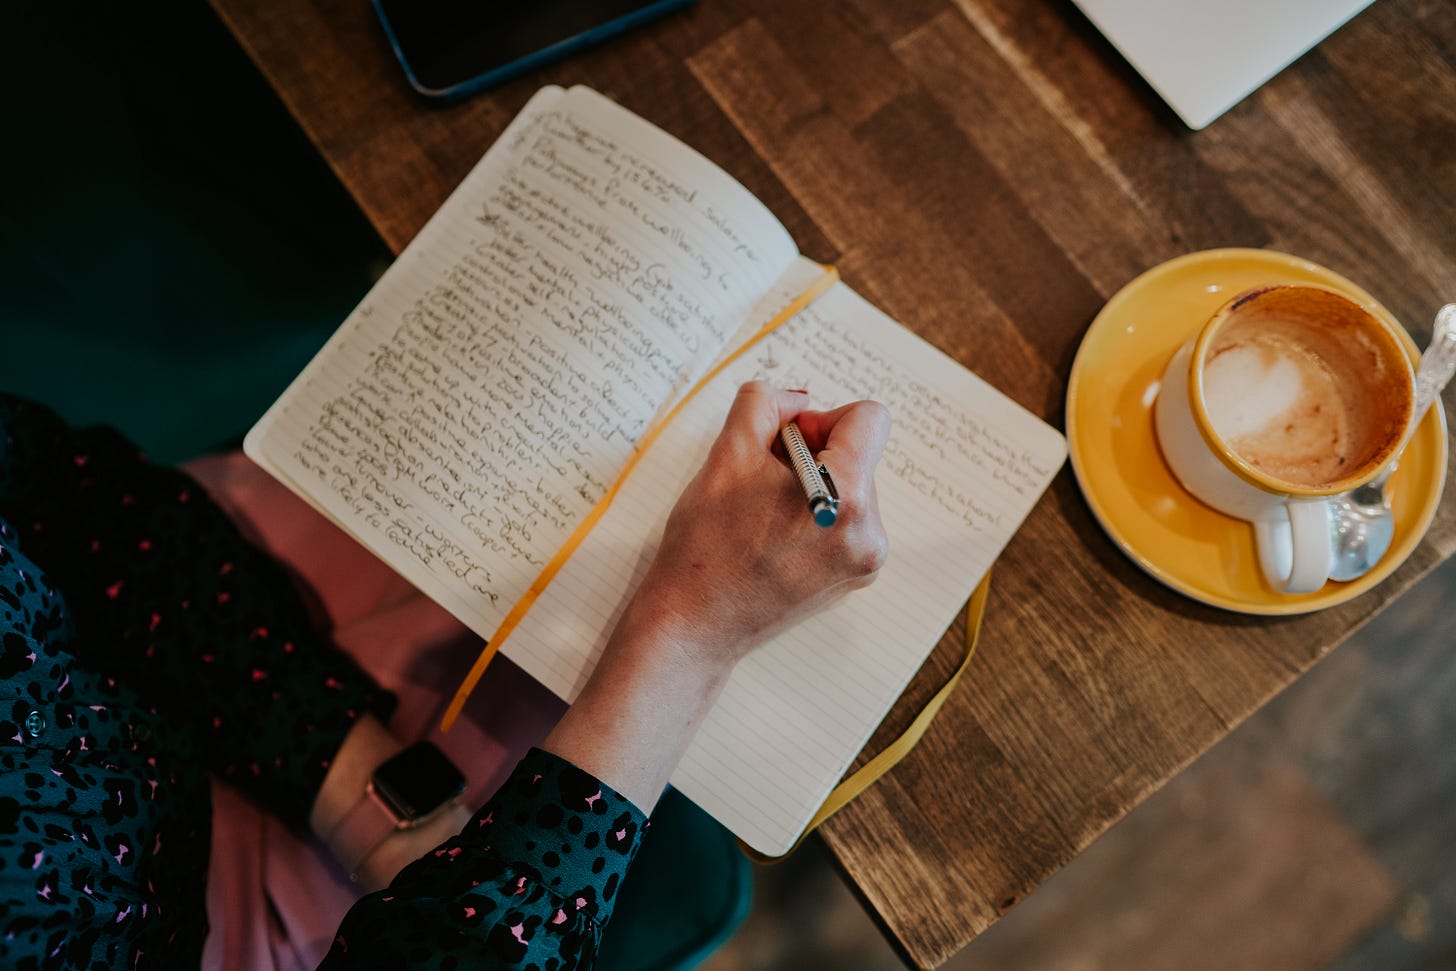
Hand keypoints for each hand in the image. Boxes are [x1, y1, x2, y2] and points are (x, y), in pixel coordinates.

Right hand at [627, 382, 891, 671]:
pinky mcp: (856, 577)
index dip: (824, 418)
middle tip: (762, 486)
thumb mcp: (728, 453)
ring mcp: (866, 560)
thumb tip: (799, 400)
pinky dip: (818, 516)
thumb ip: (765, 403)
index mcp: (846, 496)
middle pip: (858, 454)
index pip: (870, 419)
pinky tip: (777, 538)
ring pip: (853, 487)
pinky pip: (850, 520)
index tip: (787, 443)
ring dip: (814, 486)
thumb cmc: (706, 542)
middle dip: (813, 456)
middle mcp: (869, 531)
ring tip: (766, 517)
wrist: (695, 621)